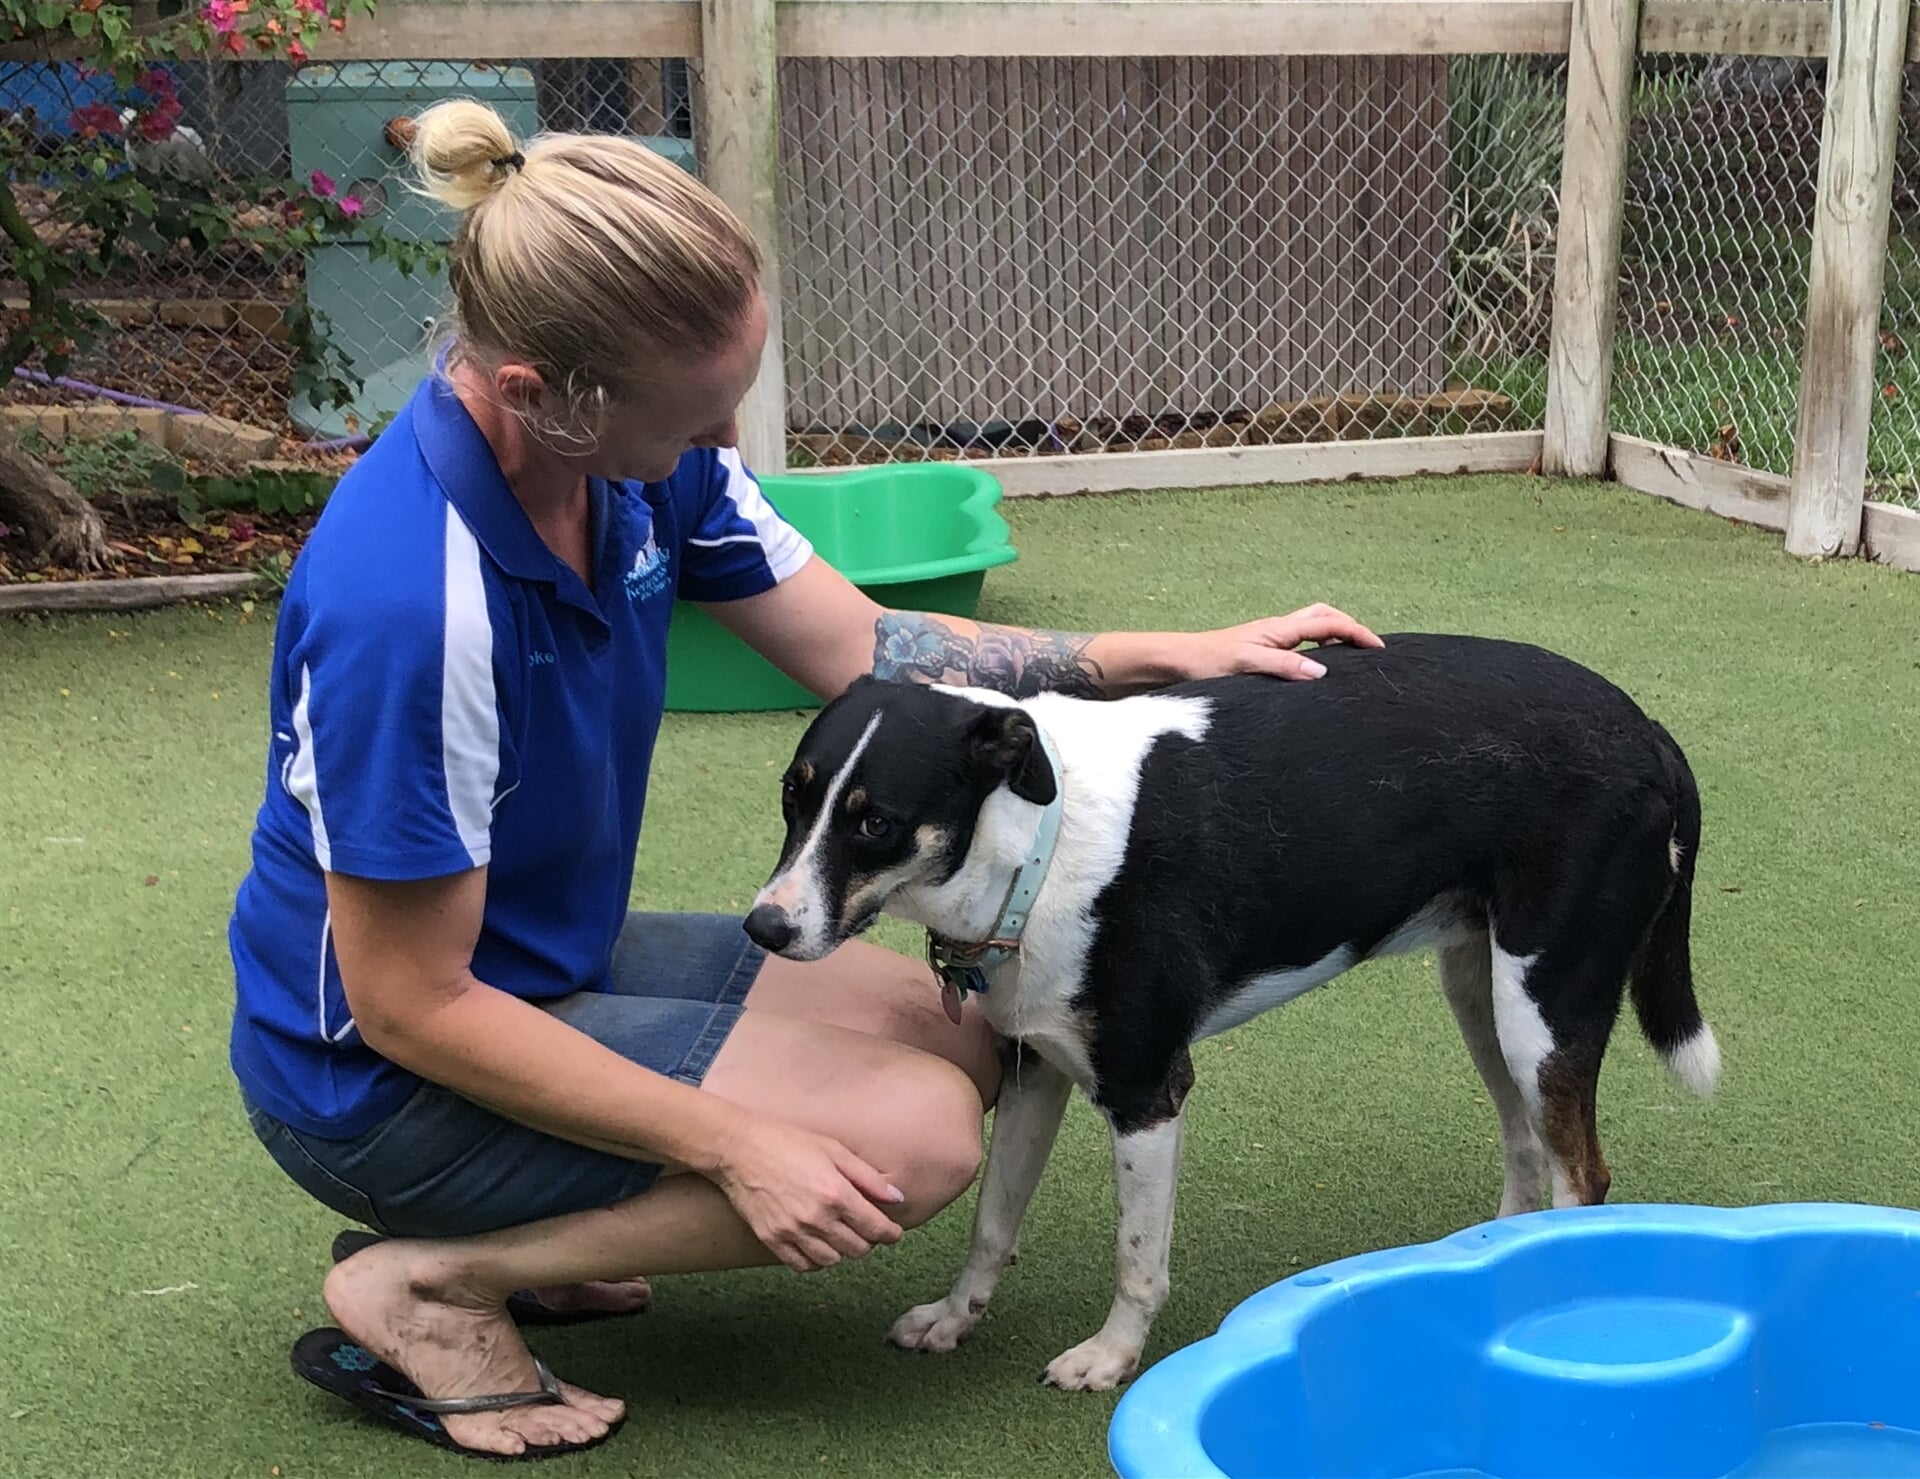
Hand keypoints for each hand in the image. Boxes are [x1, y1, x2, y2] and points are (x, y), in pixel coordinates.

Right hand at [712, 1117, 907, 1271]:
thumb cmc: (788, 1142)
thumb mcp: (834, 1150)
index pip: (876, 1228)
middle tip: (865, 1227)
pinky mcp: (772, 1241)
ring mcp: (792, 1232)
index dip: (891, 1233)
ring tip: (840, 1233)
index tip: (893, 1231)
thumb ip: (868, 1177)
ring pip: (833, 1261)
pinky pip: (804, 1265)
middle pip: (858, 1249)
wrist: (738, 1149)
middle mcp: (816, 1218)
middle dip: (868, 1240)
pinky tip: (817, 1243)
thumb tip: (898, 1198)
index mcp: (836, 1193)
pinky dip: (816, 1259)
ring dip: (842, 1250)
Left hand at [1172, 603, 1383, 681]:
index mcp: (1280, 629)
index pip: (1330, 623)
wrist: (1178, 661)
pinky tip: (1319, 666)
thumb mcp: (1247, 665)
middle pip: (1325, 616)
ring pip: (1313, 626)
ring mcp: (1271, 638)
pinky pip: (1301, 641)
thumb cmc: (1207, 662)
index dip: (1358, 632)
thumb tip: (1322, 671)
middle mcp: (1278, 629)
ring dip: (1336, 633)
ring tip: (1353, 655)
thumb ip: (1284, 667)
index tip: (1380, 648)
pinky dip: (1320, 646)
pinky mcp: (1263, 650)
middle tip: (1371, 647)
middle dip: (1351, 626)